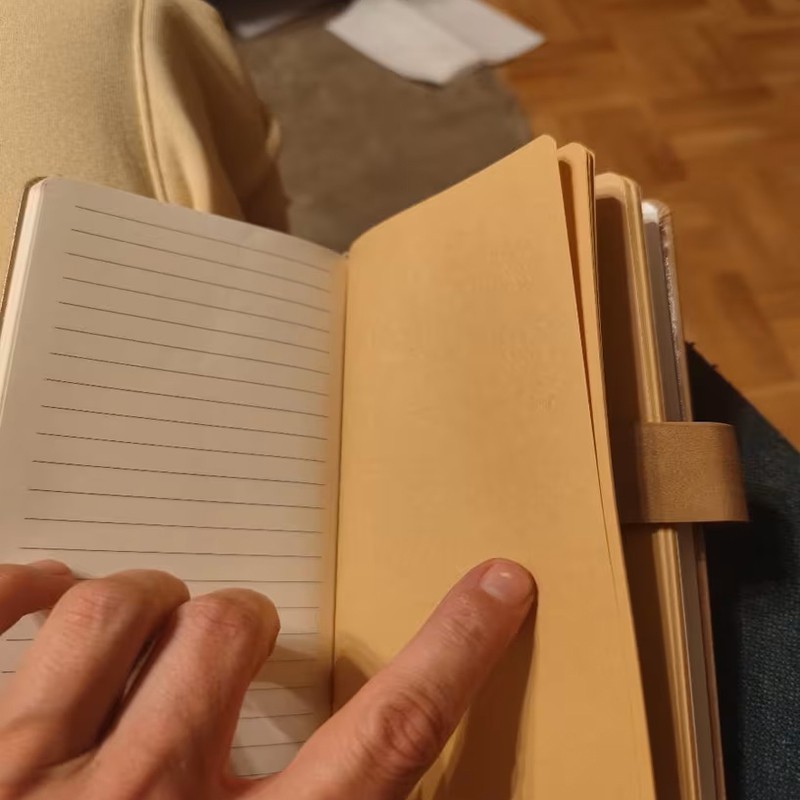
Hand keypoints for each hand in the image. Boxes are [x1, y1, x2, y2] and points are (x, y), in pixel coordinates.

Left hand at [0, 558, 534, 799]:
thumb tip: (370, 780)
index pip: (386, 738)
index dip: (455, 652)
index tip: (497, 585)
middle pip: (229, 635)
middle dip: (242, 621)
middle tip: (230, 640)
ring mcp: (28, 785)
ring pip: (115, 611)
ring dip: (147, 600)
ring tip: (147, 617)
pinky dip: (20, 587)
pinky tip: (43, 591)